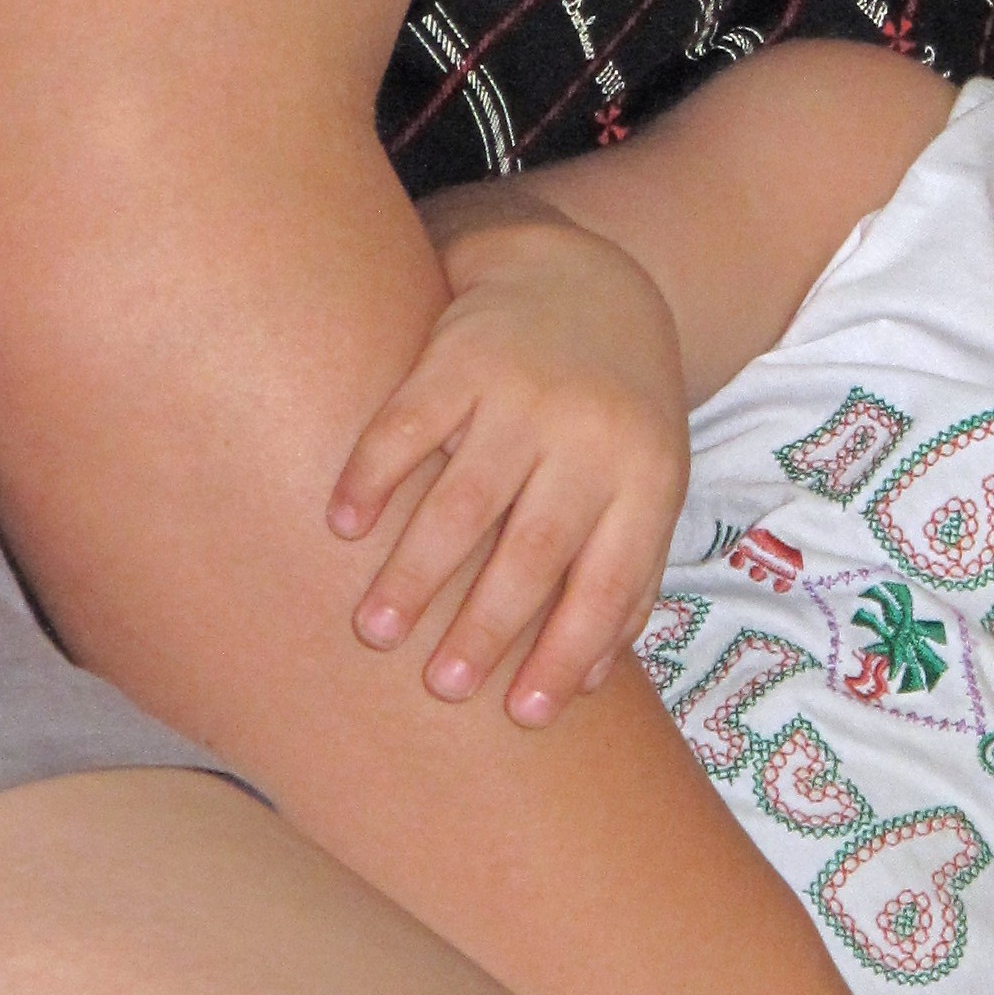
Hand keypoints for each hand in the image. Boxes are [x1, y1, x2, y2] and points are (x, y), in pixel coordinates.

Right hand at [327, 209, 691, 724]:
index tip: (523, 715)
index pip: (609, 580)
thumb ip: (625, 573)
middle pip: (534, 547)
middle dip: (485, 625)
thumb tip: (589, 683)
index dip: (568, 652)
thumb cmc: (614, 414)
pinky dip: (373, 475)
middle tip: (441, 687)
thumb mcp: (649, 483)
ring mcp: (524, 391)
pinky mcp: (461, 354)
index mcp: (644, 476)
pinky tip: (344, 525)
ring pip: (465, 495)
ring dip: (416, 569)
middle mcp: (589, 435)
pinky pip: (409, 422)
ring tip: (375, 630)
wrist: (585, 279)